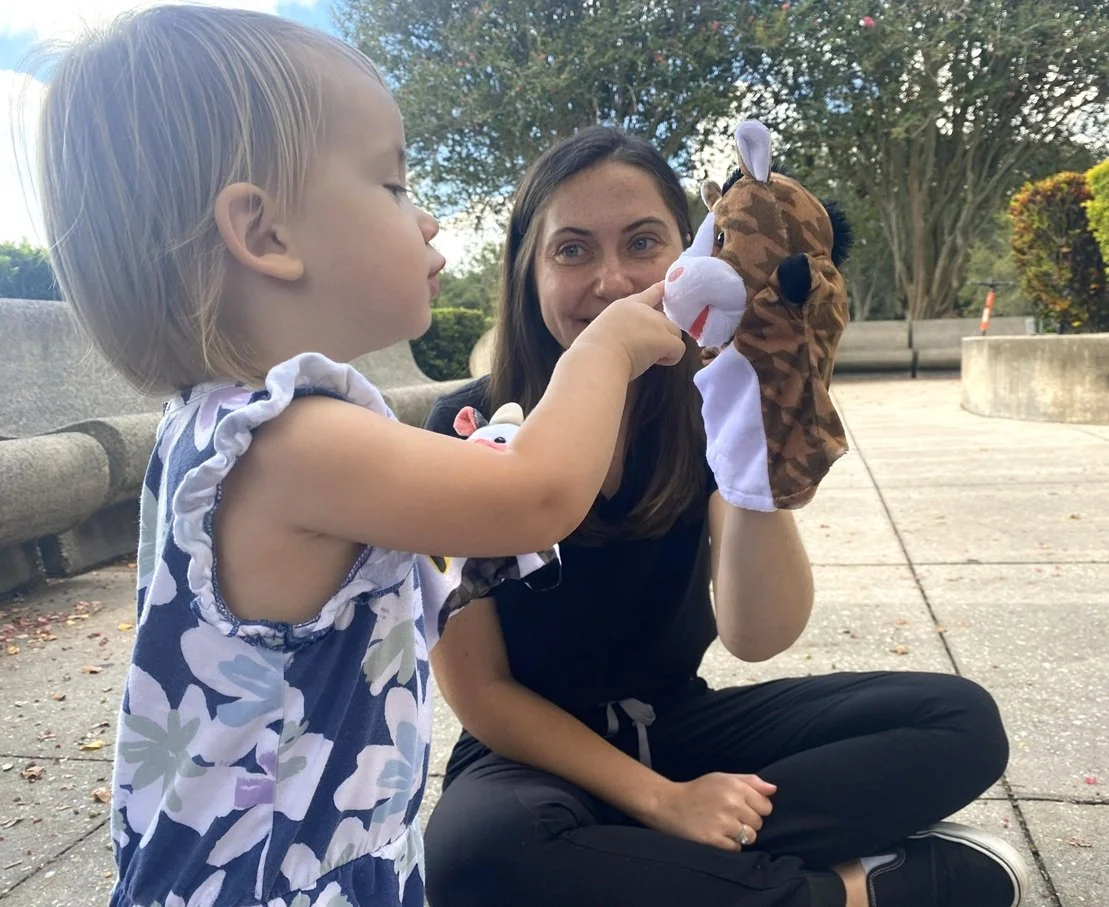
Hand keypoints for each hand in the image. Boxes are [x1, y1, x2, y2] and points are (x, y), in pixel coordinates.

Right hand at [576, 282, 686, 379]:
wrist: (596, 359)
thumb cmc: (593, 353)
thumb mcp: (605, 331)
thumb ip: (621, 330)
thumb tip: (627, 344)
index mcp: (624, 306)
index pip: (648, 295)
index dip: (658, 290)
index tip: (666, 285)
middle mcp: (642, 310)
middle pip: (665, 321)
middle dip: (660, 336)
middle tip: (642, 352)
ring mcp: (655, 322)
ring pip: (675, 334)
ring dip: (666, 347)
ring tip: (647, 358)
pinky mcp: (664, 338)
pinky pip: (679, 349)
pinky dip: (670, 359)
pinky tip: (655, 363)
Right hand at [645, 772, 775, 850]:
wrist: (669, 804)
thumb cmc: (698, 790)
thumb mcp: (722, 777)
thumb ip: (750, 781)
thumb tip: (773, 789)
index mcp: (736, 786)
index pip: (766, 806)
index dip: (756, 808)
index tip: (744, 808)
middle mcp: (732, 803)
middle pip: (759, 823)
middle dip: (748, 822)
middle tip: (731, 818)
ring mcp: (723, 822)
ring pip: (750, 837)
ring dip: (741, 836)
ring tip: (725, 828)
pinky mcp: (714, 838)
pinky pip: (736, 848)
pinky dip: (730, 845)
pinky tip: (719, 835)